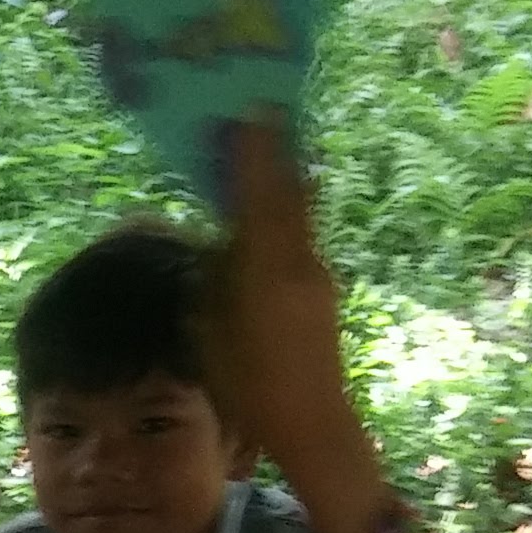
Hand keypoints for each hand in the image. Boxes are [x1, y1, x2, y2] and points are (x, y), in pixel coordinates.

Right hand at [212, 114, 361, 478]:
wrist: (312, 422)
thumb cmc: (250, 387)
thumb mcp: (210, 331)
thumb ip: (213, 280)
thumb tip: (215, 244)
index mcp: (270, 270)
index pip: (262, 196)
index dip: (255, 152)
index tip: (249, 109)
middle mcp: (301, 262)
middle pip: (290, 194)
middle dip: (273, 154)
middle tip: (257, 115)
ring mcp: (317, 275)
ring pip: (297, 215)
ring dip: (278, 183)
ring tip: (257, 154)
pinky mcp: (321, 290)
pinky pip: (297, 237)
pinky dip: (280, 215)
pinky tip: (261, 215)